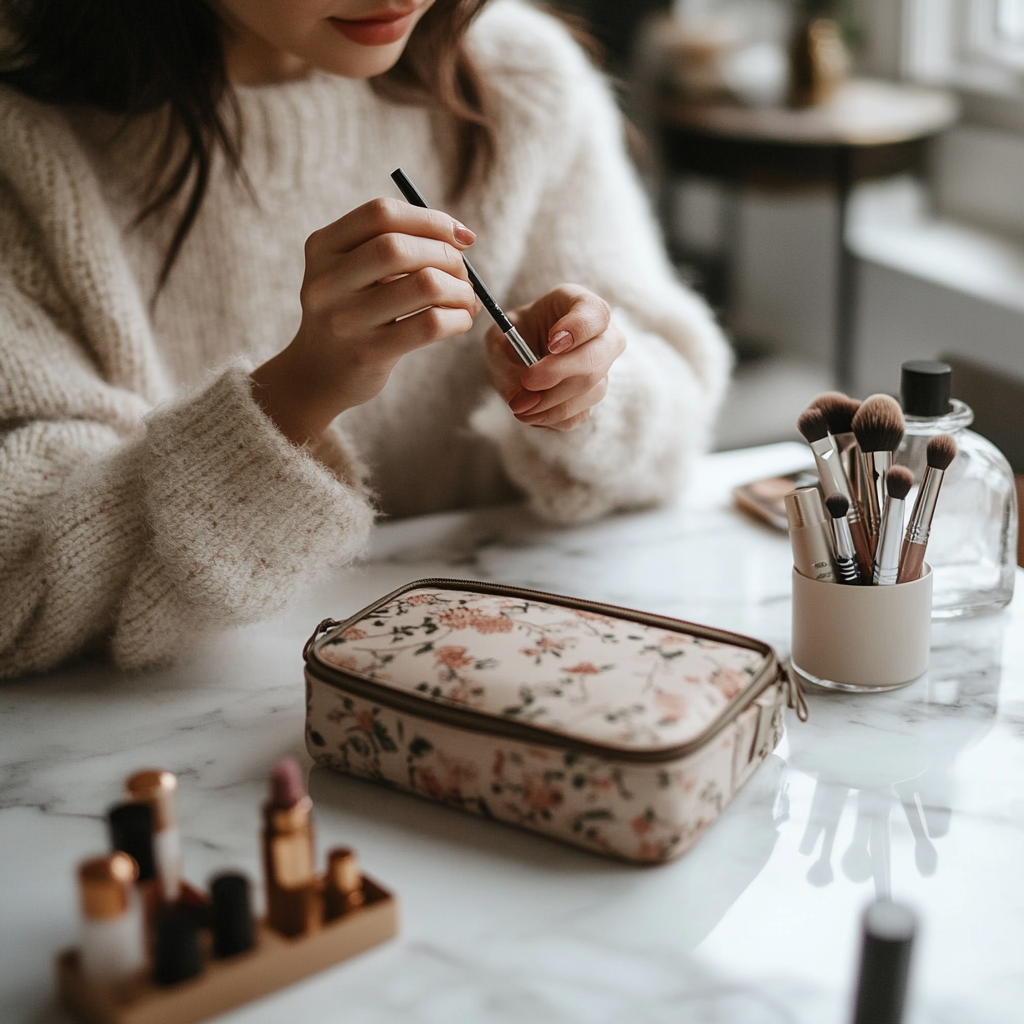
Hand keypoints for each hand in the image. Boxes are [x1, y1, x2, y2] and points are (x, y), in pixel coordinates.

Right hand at [251, 197, 481, 444]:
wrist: (318, 372)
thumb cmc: (353, 311)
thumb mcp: (355, 271)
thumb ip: (397, 245)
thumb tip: (462, 236)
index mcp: (323, 247)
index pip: (381, 214)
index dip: (430, 219)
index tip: (462, 237)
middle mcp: (327, 281)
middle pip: (400, 247)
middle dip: (447, 256)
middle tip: (462, 274)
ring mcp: (345, 320)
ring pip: (424, 285)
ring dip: (459, 289)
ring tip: (465, 298)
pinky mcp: (368, 353)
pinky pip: (430, 325)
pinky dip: (458, 318)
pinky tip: (460, 320)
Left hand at [485, 284, 625, 430]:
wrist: (516, 359)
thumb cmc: (513, 338)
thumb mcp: (499, 339)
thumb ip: (507, 359)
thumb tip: (522, 393)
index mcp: (580, 305)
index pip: (596, 313)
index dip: (578, 329)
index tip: (551, 343)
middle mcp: (601, 336)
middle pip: (597, 357)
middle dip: (559, 373)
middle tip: (528, 380)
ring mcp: (602, 369)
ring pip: (591, 390)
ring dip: (552, 402)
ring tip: (519, 405)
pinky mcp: (592, 397)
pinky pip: (581, 413)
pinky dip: (553, 417)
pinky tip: (531, 413)